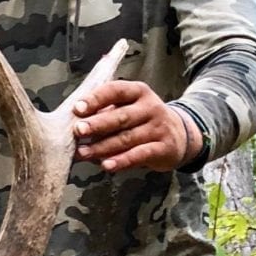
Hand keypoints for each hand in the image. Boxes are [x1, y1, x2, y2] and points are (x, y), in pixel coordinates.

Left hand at [71, 81, 196, 173]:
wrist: (180, 135)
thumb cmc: (142, 120)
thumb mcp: (129, 107)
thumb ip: (105, 112)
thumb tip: (75, 122)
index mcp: (138, 92)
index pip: (115, 90)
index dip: (96, 99)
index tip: (77, 108)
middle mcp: (150, 107)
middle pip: (120, 116)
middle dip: (97, 124)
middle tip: (77, 131)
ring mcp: (158, 128)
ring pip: (127, 138)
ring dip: (102, 147)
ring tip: (83, 153)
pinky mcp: (163, 148)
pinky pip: (140, 155)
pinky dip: (122, 161)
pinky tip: (107, 165)